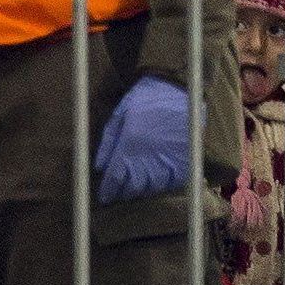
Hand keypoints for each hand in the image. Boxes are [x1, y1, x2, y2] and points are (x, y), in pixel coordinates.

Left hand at [93, 74, 192, 204]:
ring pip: (152, 187)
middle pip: (133, 186)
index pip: (115, 176)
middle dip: (123, 193)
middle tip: (119, 195)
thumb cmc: (146, 97)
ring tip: (135, 191)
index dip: (108, 190)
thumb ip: (108, 140)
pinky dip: (163, 187)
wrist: (180, 88)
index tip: (104, 196)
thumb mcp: (121, 113)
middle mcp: (149, 155)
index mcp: (130, 143)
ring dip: (141, 192)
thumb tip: (99, 166)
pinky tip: (157, 185)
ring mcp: (168, 159)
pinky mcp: (185, 159)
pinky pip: (173, 183)